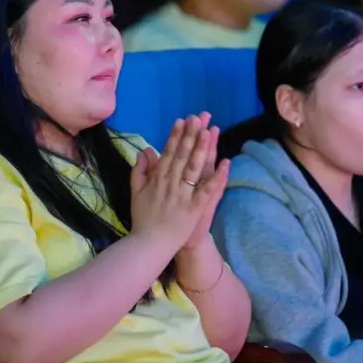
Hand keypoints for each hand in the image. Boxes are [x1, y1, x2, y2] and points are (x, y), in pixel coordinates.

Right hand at [130, 116, 229, 253]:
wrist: (149, 244)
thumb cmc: (143, 219)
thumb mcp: (136, 192)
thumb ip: (139, 171)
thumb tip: (144, 151)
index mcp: (157, 179)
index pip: (168, 152)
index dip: (176, 136)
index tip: (182, 120)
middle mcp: (170, 183)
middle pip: (182, 155)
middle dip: (191, 135)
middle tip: (199, 117)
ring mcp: (182, 195)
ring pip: (194, 168)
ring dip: (202, 148)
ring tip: (210, 131)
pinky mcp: (194, 208)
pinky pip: (207, 190)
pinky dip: (217, 177)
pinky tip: (226, 163)